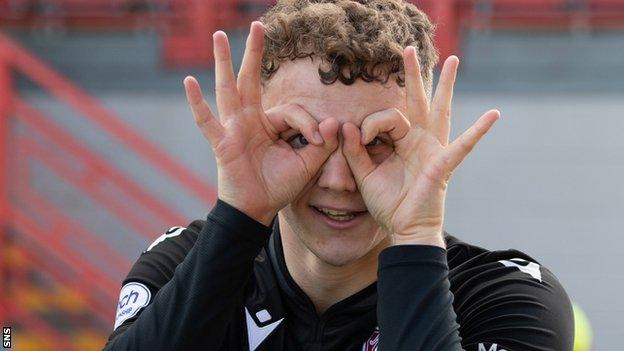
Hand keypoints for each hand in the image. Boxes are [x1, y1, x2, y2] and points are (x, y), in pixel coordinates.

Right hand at [184, 22, 338, 225]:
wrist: (257, 210)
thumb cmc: (279, 186)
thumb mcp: (308, 164)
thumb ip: (322, 143)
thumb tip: (332, 122)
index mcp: (270, 124)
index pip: (292, 111)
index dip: (309, 123)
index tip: (320, 140)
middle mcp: (250, 120)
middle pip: (251, 80)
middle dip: (255, 53)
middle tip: (258, 26)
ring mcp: (233, 129)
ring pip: (228, 89)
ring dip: (223, 62)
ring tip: (219, 35)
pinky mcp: (222, 143)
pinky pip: (207, 121)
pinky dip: (197, 103)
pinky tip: (189, 81)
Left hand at [342, 47, 499, 246]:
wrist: (404, 229)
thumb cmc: (388, 203)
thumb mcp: (364, 175)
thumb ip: (354, 151)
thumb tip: (345, 125)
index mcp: (401, 141)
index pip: (386, 116)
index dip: (370, 124)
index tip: (357, 137)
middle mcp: (419, 139)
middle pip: (417, 100)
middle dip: (413, 74)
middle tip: (409, 48)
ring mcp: (433, 149)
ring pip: (441, 110)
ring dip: (445, 85)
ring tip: (453, 60)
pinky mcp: (443, 164)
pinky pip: (463, 145)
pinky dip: (478, 131)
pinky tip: (493, 114)